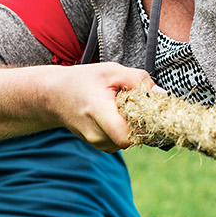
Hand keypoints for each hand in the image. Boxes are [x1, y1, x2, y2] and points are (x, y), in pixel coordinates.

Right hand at [41, 63, 155, 152]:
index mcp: (98, 112)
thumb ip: (138, 80)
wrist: (53, 96)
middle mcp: (95, 134)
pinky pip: (119, 142)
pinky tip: (115, 115)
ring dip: (130, 127)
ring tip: (120, 108)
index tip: (145, 109)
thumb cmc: (83, 80)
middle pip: (130, 139)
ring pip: (126, 142)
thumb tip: (162, 94)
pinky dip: (122, 130)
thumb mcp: (111, 71)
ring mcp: (95, 142)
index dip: (142, 126)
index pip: (127, 136)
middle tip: (134, 104)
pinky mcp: (98, 145)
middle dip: (138, 123)